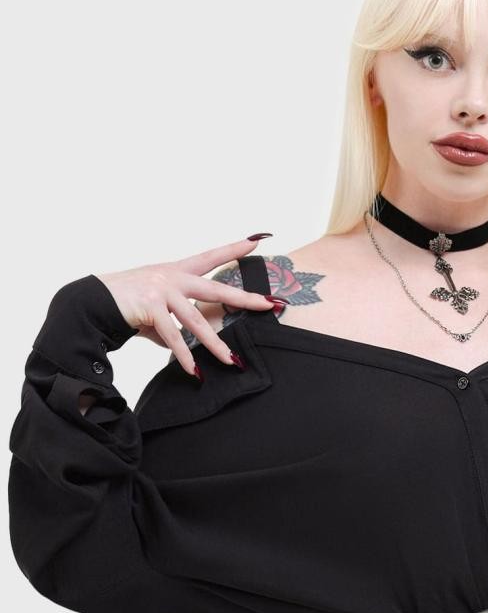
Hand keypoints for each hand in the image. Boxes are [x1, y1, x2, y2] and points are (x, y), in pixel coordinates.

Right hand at [95, 235, 275, 376]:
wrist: (92, 302)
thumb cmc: (125, 304)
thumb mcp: (154, 309)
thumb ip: (172, 323)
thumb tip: (181, 346)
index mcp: (176, 271)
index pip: (210, 258)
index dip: (232, 250)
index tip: (255, 241)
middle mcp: (172, 277)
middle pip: (216, 289)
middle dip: (244, 298)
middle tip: (270, 304)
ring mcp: (162, 290)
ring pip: (196, 321)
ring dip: (214, 345)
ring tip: (231, 360)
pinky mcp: (150, 307)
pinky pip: (173, 337)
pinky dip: (184, 356)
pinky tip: (194, 371)